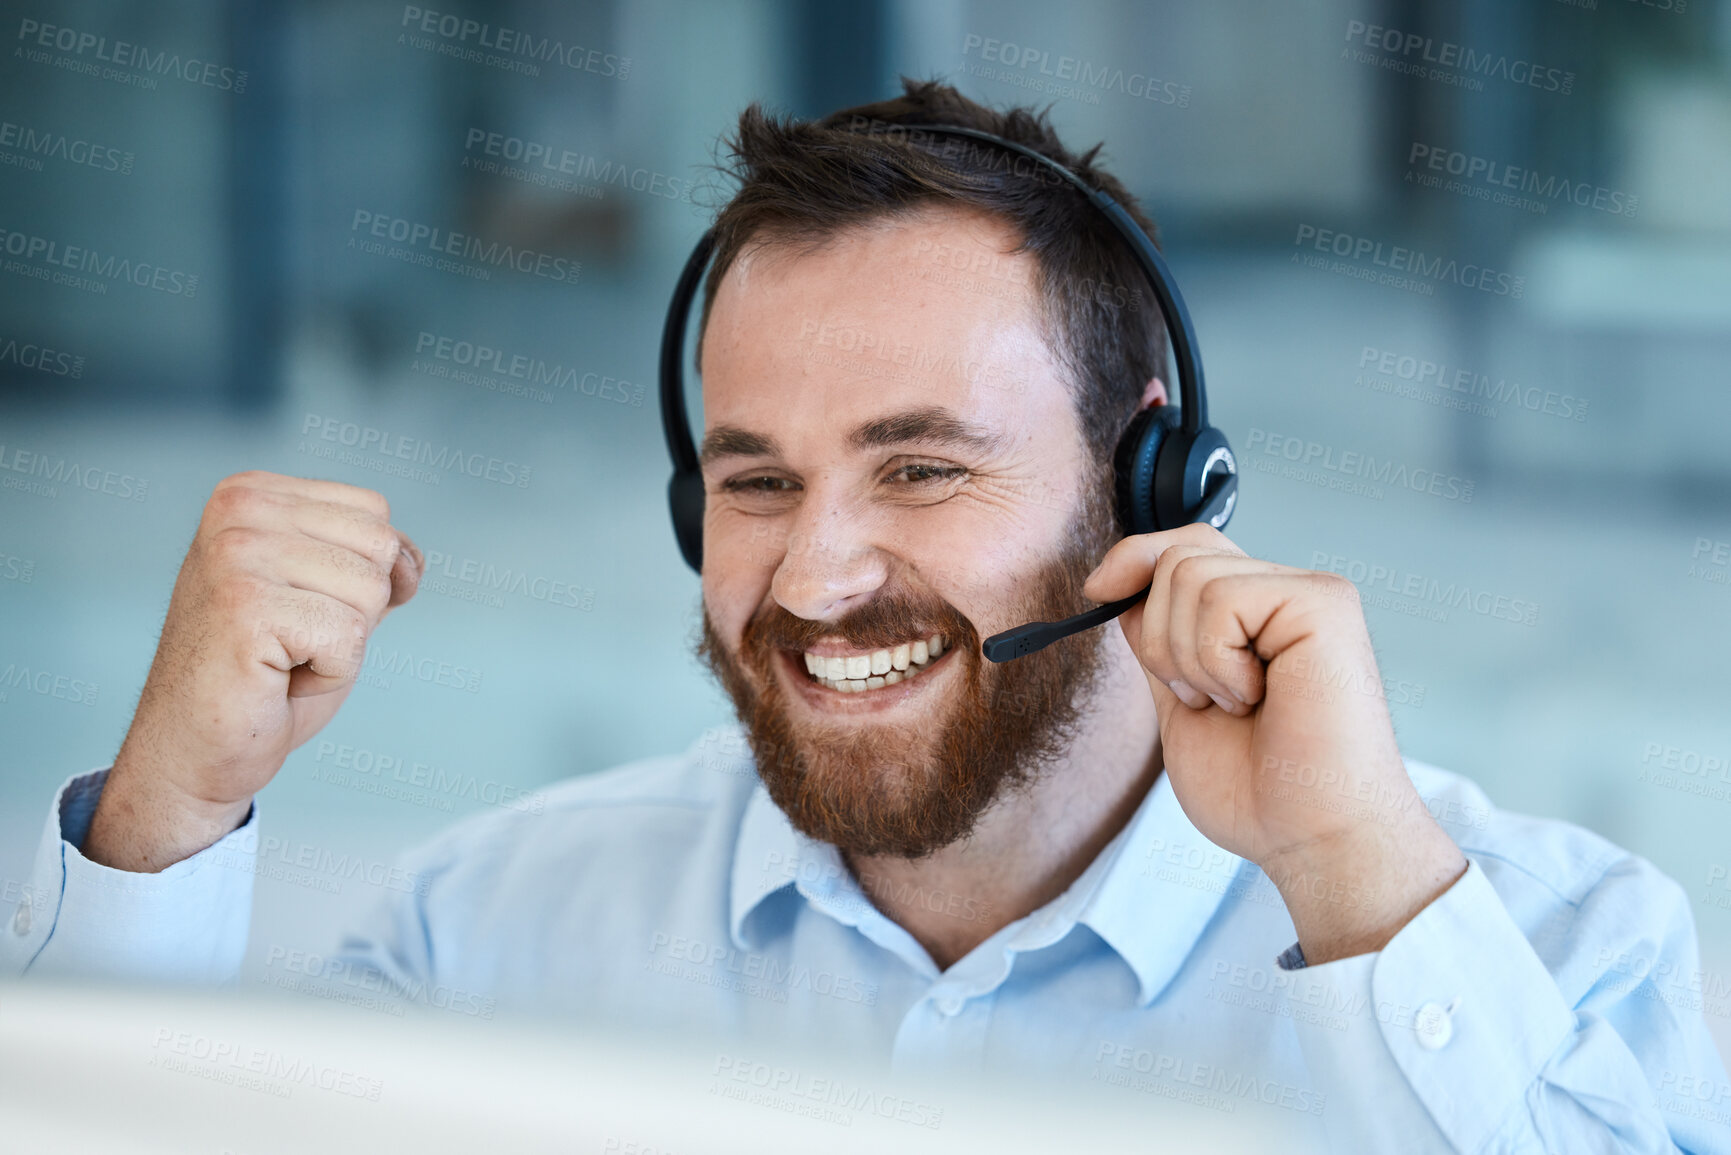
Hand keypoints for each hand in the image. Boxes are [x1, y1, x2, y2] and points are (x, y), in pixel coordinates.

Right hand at [84, 472, 421, 871]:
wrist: (194, 750)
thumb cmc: (260, 677)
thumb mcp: (324, 598)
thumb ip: (365, 562)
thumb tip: (409, 557)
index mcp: (250, 492)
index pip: (373, 513)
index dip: (363, 578)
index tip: (300, 611)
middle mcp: (237, 510)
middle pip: (379, 546)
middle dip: (357, 611)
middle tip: (290, 642)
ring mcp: (236, 555)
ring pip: (370, 591)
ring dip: (342, 645)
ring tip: (281, 659)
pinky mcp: (245, 607)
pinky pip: (350, 638)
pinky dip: (330, 675)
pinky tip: (276, 679)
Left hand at [1083, 523, 1464, 962]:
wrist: (1314, 841)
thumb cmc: (1262, 793)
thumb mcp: (1180, 700)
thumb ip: (1158, 641)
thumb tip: (1118, 585)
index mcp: (1259, 616)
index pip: (1187, 547)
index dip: (1135, 559)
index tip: (1097, 593)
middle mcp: (1288, 593)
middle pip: (1179, 554)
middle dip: (1159, 635)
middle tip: (1202, 698)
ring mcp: (1310, 594)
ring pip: (1188, 575)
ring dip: (1189, 657)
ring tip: (1237, 705)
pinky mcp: (1323, 604)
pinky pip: (1221, 599)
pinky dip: (1216, 661)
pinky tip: (1255, 698)